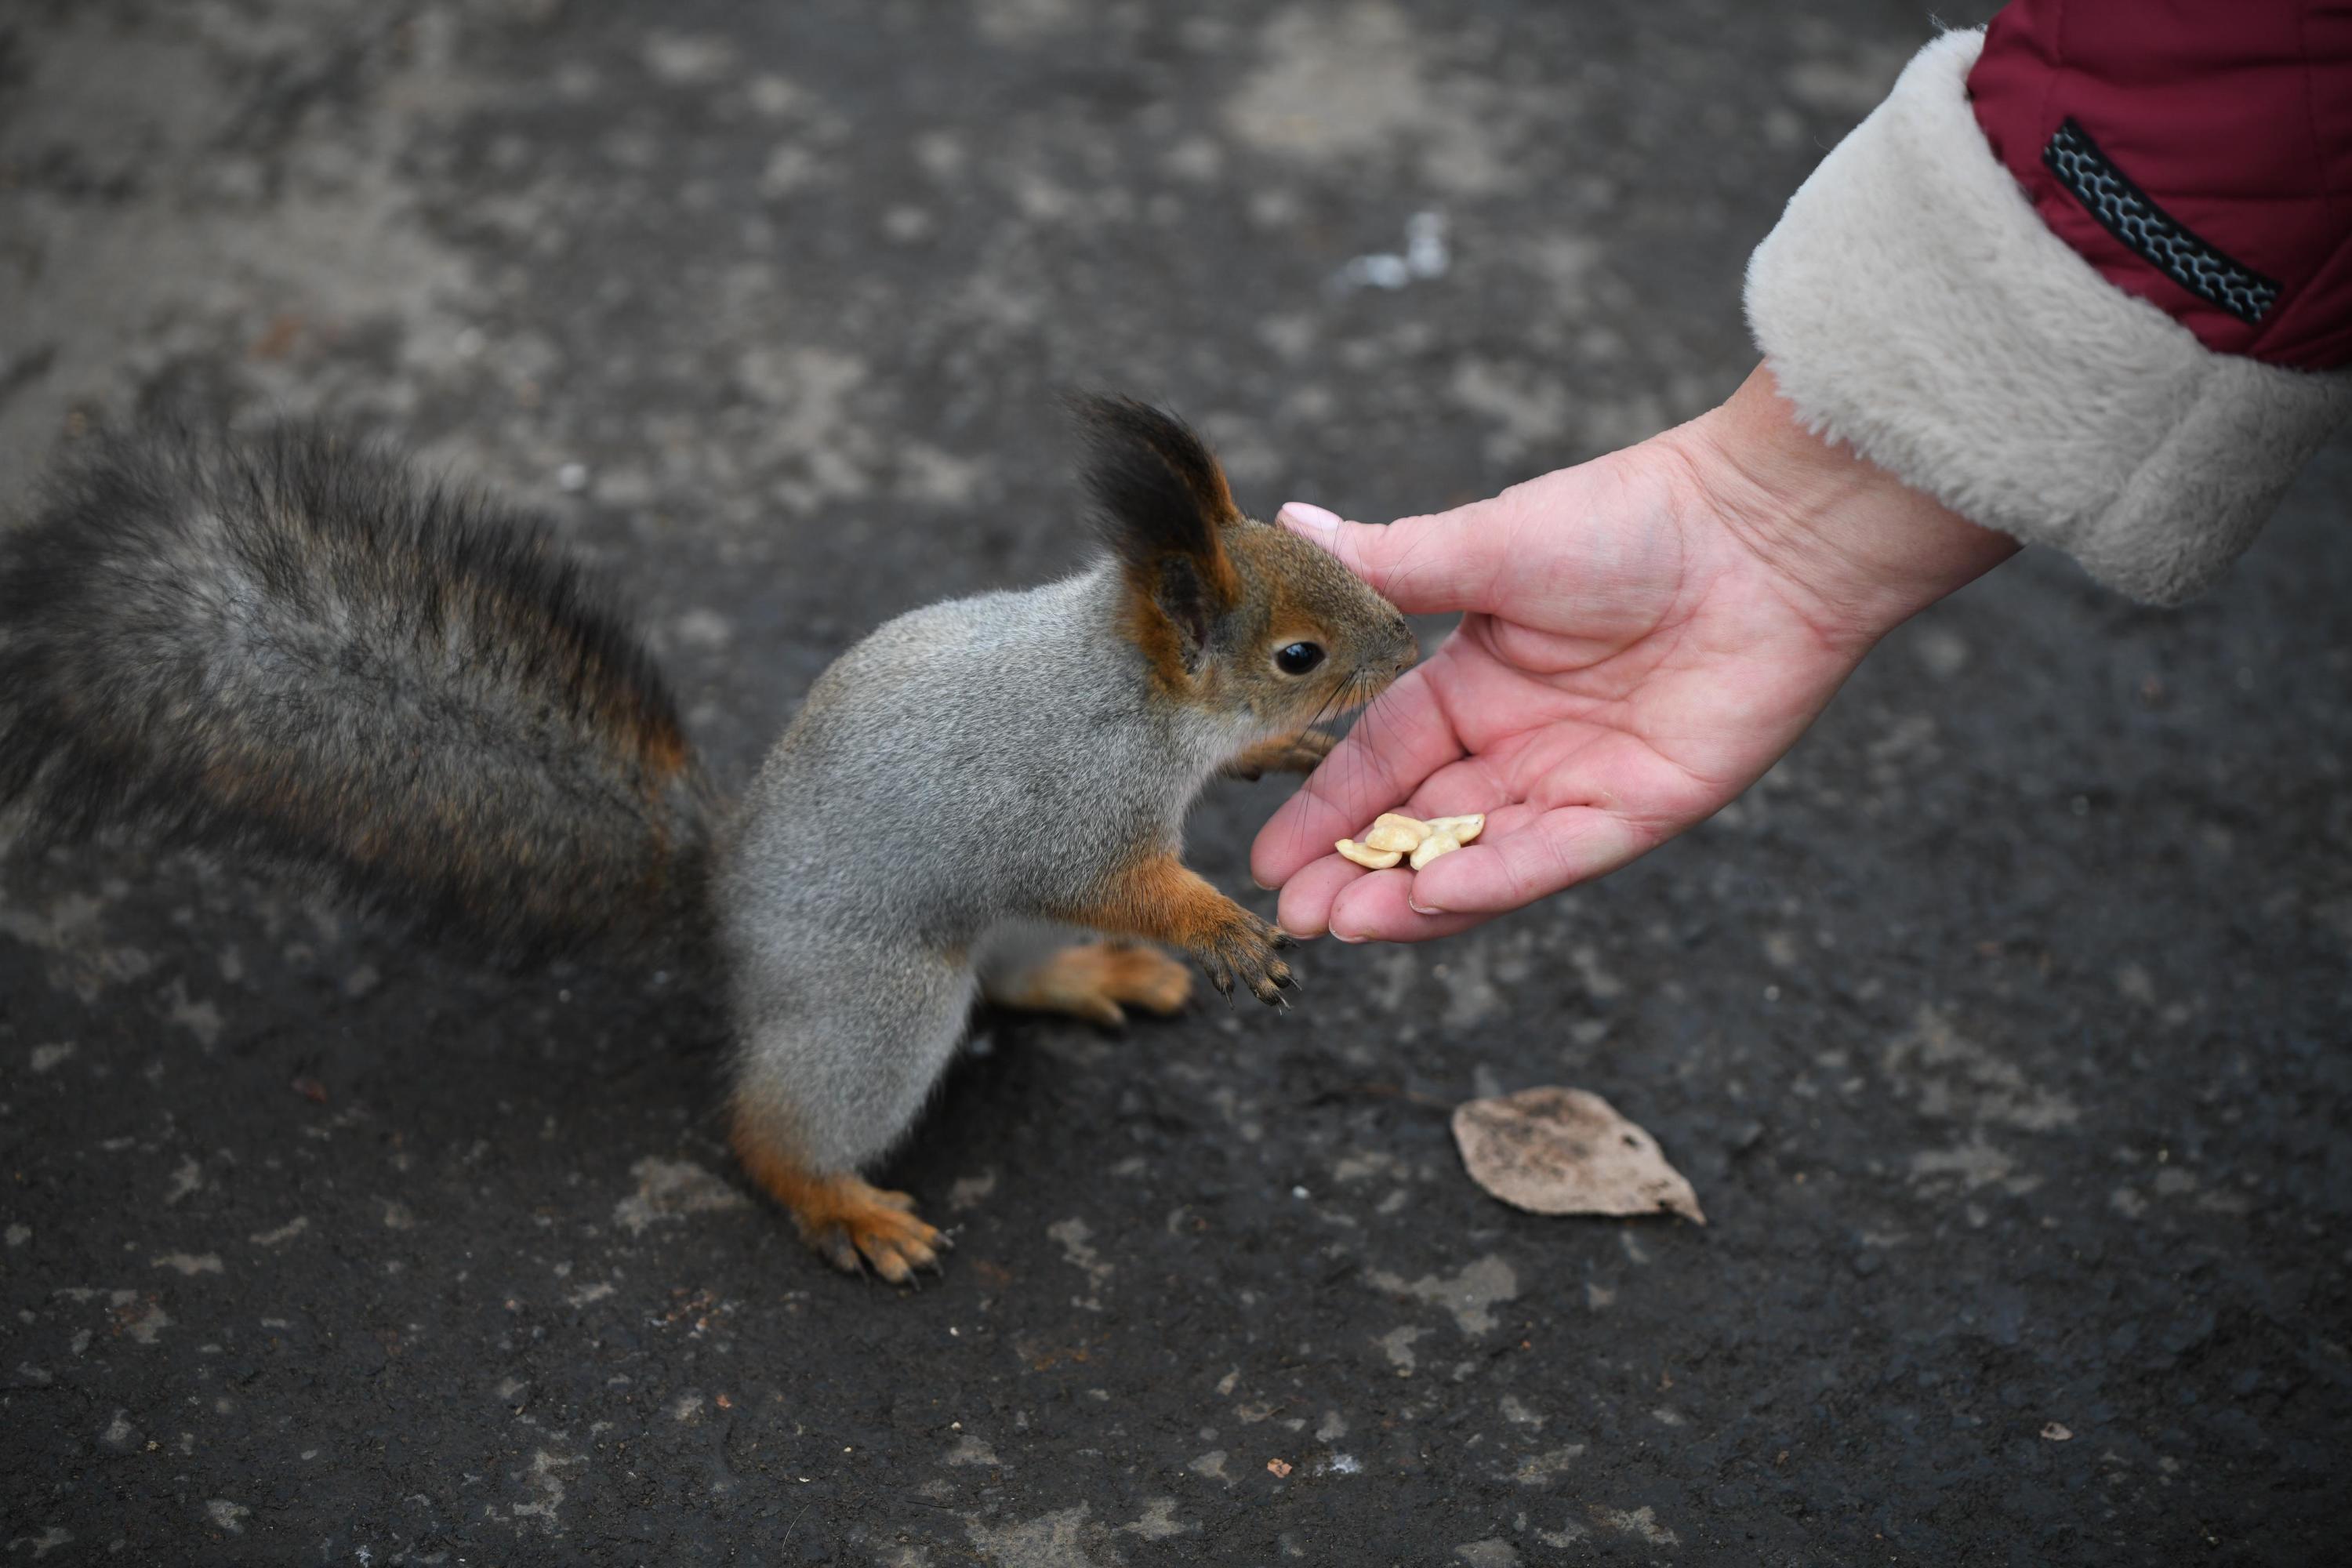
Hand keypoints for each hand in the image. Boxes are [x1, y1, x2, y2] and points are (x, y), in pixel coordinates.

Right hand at [1251, 365, 2018, 942]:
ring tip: (1343, 924)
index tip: (1266, 860)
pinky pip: (1553, 856)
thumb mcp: (1487, 545)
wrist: (1766, 530)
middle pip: (1420, 826)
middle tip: (1295, 920)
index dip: (1324, 811)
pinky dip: (1492, 881)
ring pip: (1477, 857)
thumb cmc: (1632, 517)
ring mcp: (1578, 781)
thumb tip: (1288, 522)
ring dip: (1411, 896)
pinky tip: (1431, 899)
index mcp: (1474, 682)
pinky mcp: (1641, 808)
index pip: (1380, 761)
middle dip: (1354, 874)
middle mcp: (1518, 742)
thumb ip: (1387, 564)